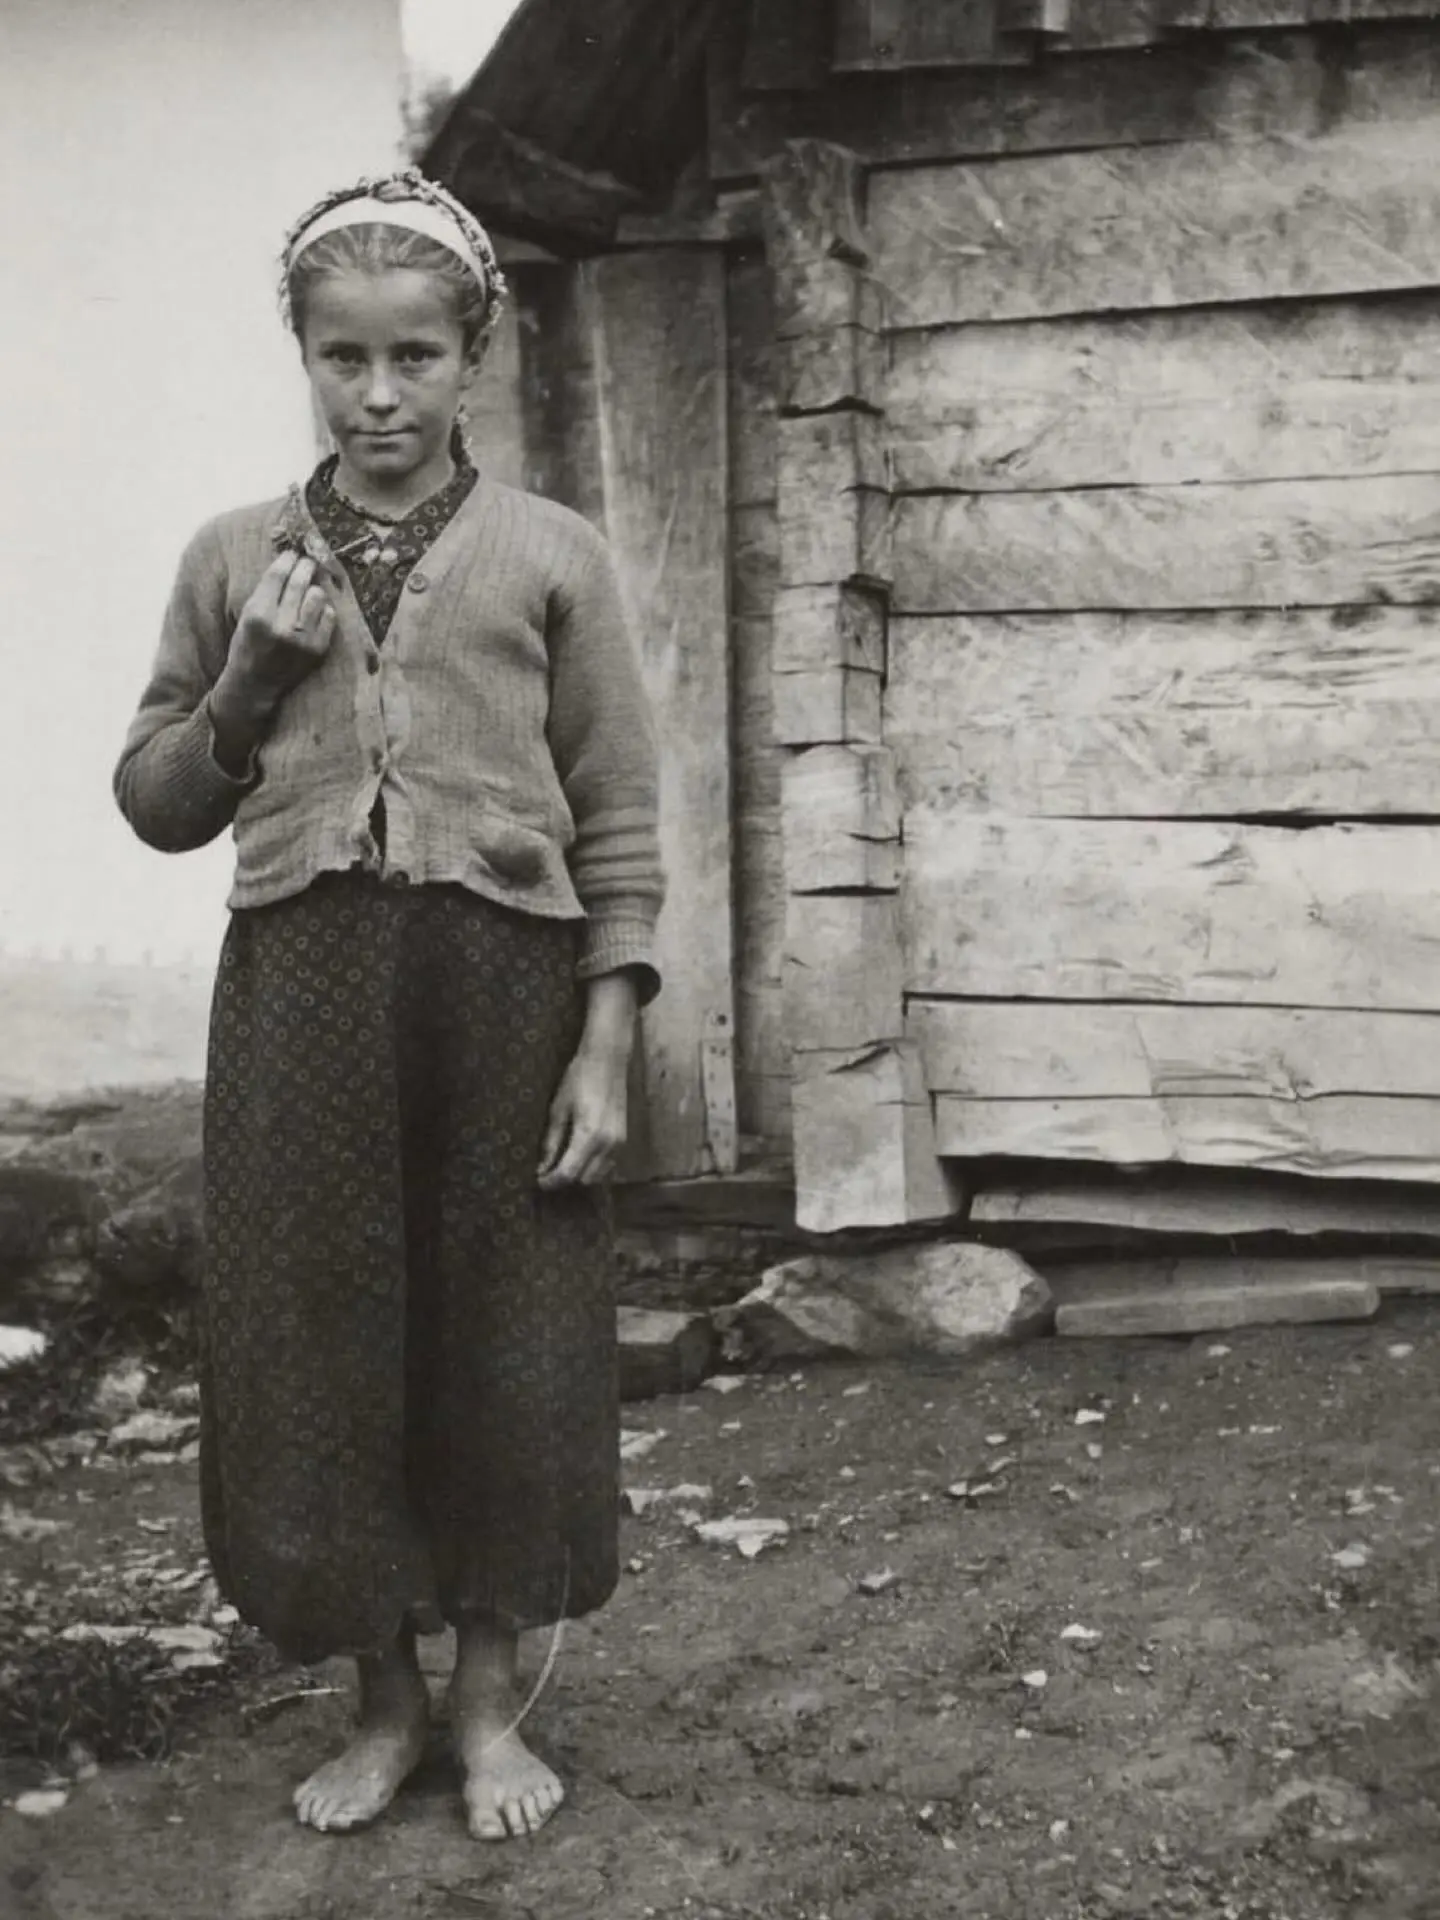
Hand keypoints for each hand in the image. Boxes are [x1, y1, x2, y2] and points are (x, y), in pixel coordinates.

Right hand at [226, 554, 337, 706]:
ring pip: (318, 597)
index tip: (292, 553)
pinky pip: (329, 617)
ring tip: (309, 591)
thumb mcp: (247, 616)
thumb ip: (266, 592)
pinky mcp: (318, 649)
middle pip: (300, 583)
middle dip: (305, 567)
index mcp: (258, 614)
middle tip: (307, 562)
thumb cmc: (248, 645)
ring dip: (314, 590)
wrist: (255, 685)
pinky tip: (315, 613)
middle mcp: (282, 626)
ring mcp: (302, 639)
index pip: (277, 576)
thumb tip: (289, 563)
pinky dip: (324, 611)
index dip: (287, 560)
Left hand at [536, 1048, 627, 1189]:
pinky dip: (593, 1165)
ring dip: (581, 1173)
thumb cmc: (579, 1078)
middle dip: (566, 1179)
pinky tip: (580, 1153)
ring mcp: (619, 1142)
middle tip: (549, 1170)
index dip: (551, 1181)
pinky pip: (608, 1164)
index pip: (569, 1173)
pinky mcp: (624, 1139)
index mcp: (588, 1135)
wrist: (608, 1059)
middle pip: (585, 1179)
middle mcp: (608, 1144)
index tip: (538, 1180)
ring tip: (563, 1161)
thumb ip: (552, 1141)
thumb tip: (543, 1167)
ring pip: (598, 1175)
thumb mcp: (558, 1108)